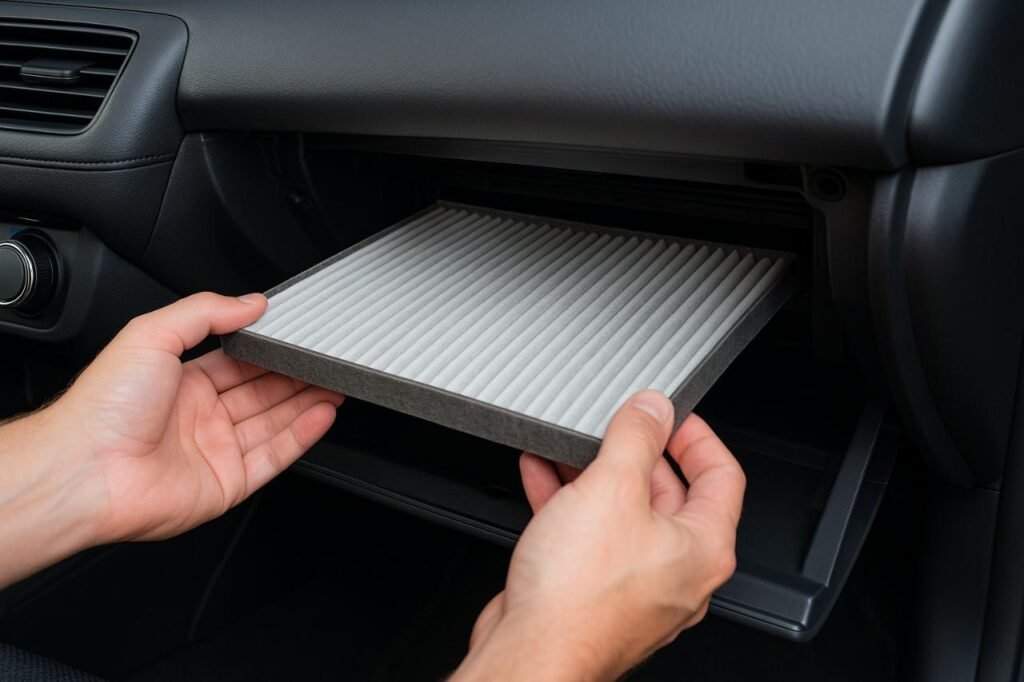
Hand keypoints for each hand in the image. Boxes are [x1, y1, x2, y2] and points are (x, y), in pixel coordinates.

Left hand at [0, 292, 341, 586]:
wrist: (85, 470)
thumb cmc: (103, 407)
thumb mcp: (152, 334)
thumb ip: (205, 312)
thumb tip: (250, 301)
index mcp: (179, 382)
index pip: (239, 362)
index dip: (271, 352)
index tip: (298, 340)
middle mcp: (199, 417)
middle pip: (262, 392)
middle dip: (297, 377)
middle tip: (328, 362)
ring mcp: (214, 451)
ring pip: (274, 423)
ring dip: (307, 403)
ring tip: (337, 384)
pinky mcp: (227, 484)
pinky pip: (273, 457)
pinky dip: (302, 436)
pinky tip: (322, 414)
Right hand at [454, 391, 744, 681]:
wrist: (531, 654)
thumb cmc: (578, 597)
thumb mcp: (611, 489)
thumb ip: (635, 438)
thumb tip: (653, 408)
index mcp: (703, 548)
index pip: (723, 476)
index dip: (697, 435)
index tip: (670, 413)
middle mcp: (677, 572)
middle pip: (669, 494)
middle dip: (636, 453)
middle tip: (614, 425)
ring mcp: (636, 586)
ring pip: (623, 514)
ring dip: (595, 475)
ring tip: (569, 447)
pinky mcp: (595, 594)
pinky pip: (589, 536)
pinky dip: (569, 502)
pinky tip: (542, 477)